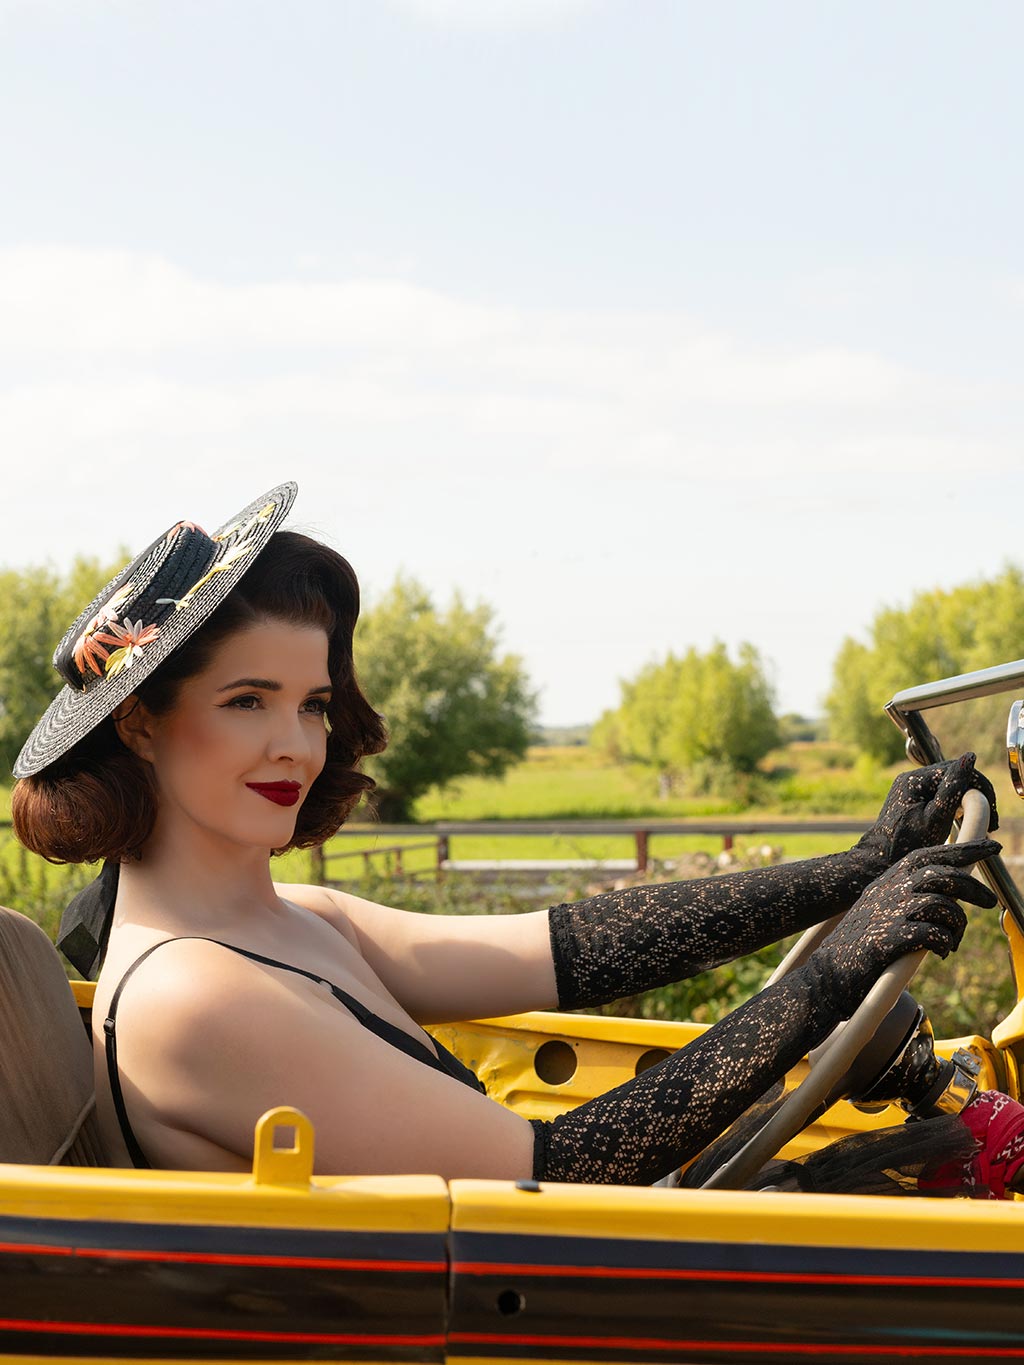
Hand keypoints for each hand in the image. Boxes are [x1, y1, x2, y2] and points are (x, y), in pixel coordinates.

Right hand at [810, 838, 1000, 1016]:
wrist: (826, 975)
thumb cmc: (857, 948)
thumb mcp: (878, 912)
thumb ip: (904, 900)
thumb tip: (944, 900)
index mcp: (886, 882)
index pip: (929, 855)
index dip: (963, 850)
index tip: (991, 847)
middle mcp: (887, 891)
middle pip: (941, 875)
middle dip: (973, 888)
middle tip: (990, 902)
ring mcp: (887, 913)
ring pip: (941, 905)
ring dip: (956, 925)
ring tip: (952, 943)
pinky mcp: (888, 939)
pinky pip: (933, 933)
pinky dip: (944, 943)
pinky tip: (940, 953)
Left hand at [854, 754, 998, 873]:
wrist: (880, 863)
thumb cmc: (908, 845)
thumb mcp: (937, 818)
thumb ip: (953, 788)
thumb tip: (969, 757)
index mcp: (915, 779)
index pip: (958, 769)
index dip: (981, 788)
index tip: (993, 815)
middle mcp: (911, 778)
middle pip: (955, 776)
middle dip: (977, 794)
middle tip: (992, 822)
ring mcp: (911, 788)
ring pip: (950, 786)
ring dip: (969, 801)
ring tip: (982, 824)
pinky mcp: (913, 800)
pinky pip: (941, 795)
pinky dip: (957, 806)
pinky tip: (965, 822)